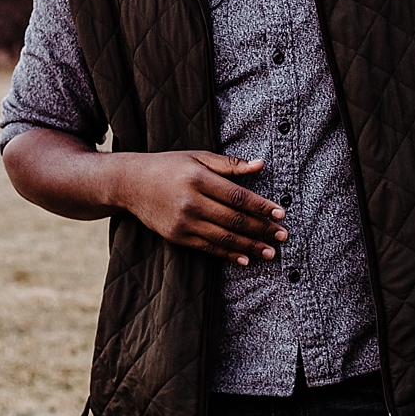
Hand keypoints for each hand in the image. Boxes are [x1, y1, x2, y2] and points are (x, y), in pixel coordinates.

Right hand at [107, 150, 286, 265]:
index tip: (281, 213)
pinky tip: (245, 259)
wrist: (131, 184)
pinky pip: (208, 248)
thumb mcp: (198, 157)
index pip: (237, 196)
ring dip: (250, 246)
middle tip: (283, 235)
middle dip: (261, 229)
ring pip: (224, 237)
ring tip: (270, 252)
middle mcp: (191, 202)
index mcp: (199, 178)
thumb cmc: (169, 166)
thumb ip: (230, 164)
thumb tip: (260, 164)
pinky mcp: (178, 237)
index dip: (261, 206)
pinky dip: (229, 254)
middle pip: (234, 219)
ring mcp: (183, 222)